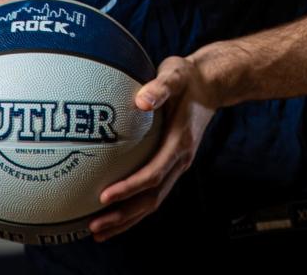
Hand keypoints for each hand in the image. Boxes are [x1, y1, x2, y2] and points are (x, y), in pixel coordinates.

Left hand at [88, 54, 217, 241]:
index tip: (103, 197)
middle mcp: (180, 160)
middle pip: (152, 199)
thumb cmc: (188, 77)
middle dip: (123, 216)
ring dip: (127, 220)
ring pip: (152, 202)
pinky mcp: (171, 164)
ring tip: (98, 232)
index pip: (153, 174)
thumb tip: (141, 100)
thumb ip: (160, 87)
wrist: (211, 84)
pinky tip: (113, 212)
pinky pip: (152, 192)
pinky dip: (133, 207)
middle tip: (94, 227)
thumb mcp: (176, 74)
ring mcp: (177, 165)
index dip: (129, 188)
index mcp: (180, 143)